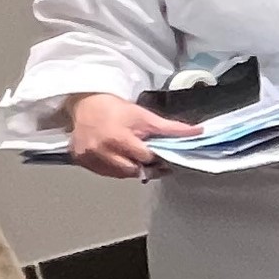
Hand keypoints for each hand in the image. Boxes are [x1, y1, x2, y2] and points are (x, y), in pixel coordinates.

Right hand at [65, 93, 200, 179]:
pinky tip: (119, 157)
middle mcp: (101, 151)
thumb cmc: (115, 109)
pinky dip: (115, 168)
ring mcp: (89, 158)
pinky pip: (105, 173)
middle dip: (145, 167)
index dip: (157, 158)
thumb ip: (170, 128)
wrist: (85, 103)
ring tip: (134, 156)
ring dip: (131, 168)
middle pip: (133, 171)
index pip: (145, 158)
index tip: (164, 157)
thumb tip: (197, 132)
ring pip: (119, 175)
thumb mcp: (144, 116)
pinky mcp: (80, 160)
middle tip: (150, 158)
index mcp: (117, 139)